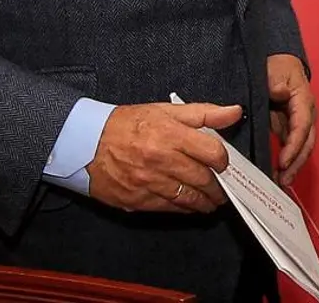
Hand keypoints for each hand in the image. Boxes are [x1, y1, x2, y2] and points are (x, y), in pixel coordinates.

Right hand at [86, 101, 239, 213]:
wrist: (85, 143)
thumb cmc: (126, 124)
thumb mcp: (164, 110)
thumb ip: (203, 113)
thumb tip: (234, 112)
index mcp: (170, 134)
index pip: (212, 152)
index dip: (224, 160)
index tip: (224, 163)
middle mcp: (161, 160)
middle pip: (203, 179)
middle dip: (218, 186)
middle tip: (223, 188)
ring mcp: (149, 183)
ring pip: (188, 198)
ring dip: (205, 201)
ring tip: (211, 201)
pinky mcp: (137, 200)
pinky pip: (169, 208)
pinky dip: (184, 208)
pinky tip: (190, 205)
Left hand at [267, 53, 316, 186]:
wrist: (279, 60)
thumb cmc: (278, 65)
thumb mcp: (276, 70)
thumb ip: (276, 83)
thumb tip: (280, 94)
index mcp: (304, 101)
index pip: (302, 127)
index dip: (294, 146)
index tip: (283, 161)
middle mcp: (306, 114)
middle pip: (307, 143)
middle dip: (297, 163)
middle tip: (284, 179)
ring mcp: (300, 122)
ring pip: (302, 147)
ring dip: (293, 165)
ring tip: (282, 181)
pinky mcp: (290, 126)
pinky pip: (292, 145)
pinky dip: (288, 159)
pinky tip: (279, 171)